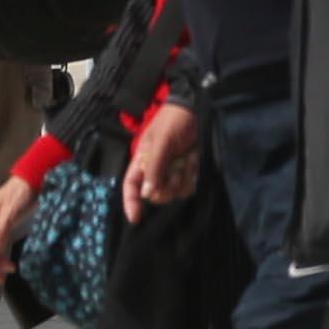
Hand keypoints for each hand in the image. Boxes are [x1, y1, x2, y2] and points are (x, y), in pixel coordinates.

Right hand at [123, 98, 204, 218]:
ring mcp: (171, 172)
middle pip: (155, 194)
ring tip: (186, 159)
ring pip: (173, 193)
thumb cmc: (174, 120)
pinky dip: (191, 177)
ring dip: (182, 178)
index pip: (131, 185)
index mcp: (142, 161)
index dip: (131, 202)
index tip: (135, 218)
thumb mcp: (162, 140)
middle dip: (167, 185)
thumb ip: (154, 167)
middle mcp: (155, 170)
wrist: (197, 110)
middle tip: (176, 166)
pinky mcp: (186, 173)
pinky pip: (187, 187)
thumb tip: (146, 194)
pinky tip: (193, 161)